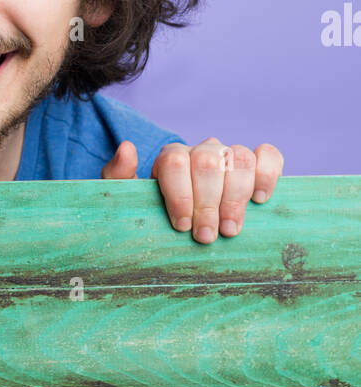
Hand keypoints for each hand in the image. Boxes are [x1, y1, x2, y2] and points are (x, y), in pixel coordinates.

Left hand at [101, 137, 283, 242]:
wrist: (184, 226)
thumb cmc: (156, 215)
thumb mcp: (128, 200)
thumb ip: (119, 176)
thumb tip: (127, 150)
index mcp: (171, 157)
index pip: (174, 160)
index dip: (180, 194)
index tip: (182, 226)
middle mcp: (202, 151)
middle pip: (207, 162)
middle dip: (207, 203)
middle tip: (206, 237)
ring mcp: (229, 156)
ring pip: (239, 158)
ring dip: (235, 197)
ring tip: (230, 230)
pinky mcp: (256, 164)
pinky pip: (268, 155)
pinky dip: (267, 174)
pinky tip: (260, 199)